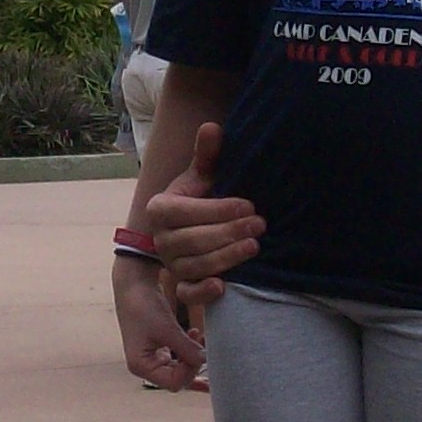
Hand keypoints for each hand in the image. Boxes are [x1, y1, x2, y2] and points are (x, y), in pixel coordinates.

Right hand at [114, 259, 208, 391]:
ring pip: (179, 368)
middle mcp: (145, 365)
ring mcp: (151, 356)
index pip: (173, 382)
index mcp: (141, 366)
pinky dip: (188, 350)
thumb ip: (187, 349)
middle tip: (203, 345)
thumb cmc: (143, 306)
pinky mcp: (158, 346)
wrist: (133, 283)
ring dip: (192, 356)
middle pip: (177, 378)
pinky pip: (177, 357)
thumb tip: (205, 361)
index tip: (199, 352)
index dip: (190, 370)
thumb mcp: (167, 329)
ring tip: (200, 337)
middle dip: (192, 363)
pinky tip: (196, 337)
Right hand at [142, 121, 263, 301]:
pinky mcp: (181, 286)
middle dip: (229, 233)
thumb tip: (212, 127)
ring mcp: (170, 265)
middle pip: (194, 241)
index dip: (220, 210)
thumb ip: (206, 154)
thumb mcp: (201, 176)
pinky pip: (188, 295)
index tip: (249, 204)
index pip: (188, 212)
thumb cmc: (198, 199)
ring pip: (196, 266)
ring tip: (255, 246)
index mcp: (160, 209)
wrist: (189, 228)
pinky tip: (223, 285)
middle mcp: (160, 240)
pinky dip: (203, 293)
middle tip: (260, 224)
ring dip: (226, 257)